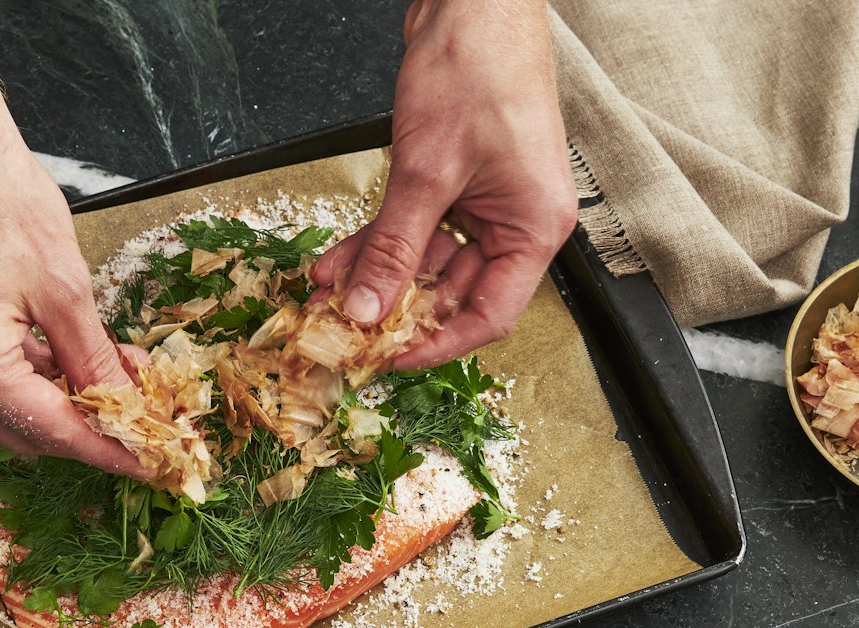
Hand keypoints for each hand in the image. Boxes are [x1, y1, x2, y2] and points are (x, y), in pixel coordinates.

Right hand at [0, 0, 142, 475]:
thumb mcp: (64, 286)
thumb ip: (95, 359)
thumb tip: (127, 407)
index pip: (53, 430)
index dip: (109, 450)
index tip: (153, 464)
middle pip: (26, 431)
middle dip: (88, 429)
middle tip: (145, 418)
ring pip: (7, 409)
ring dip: (62, 402)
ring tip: (119, 377)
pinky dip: (32, 377)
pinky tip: (73, 358)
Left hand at [313, 0, 576, 370]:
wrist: (472, 0)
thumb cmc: (478, 68)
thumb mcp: (426, 171)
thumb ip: (394, 247)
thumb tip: (369, 311)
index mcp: (533, 228)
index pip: (488, 316)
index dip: (435, 345)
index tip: (385, 361)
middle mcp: (515, 222)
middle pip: (452, 293)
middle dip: (393, 313)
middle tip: (340, 332)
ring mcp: (484, 203)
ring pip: (424, 263)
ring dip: (375, 280)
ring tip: (324, 299)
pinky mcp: (454, 183)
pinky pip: (412, 230)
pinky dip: (374, 246)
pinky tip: (334, 263)